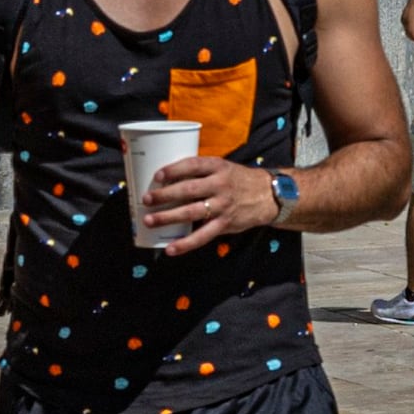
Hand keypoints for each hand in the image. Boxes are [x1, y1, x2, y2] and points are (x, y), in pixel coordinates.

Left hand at [138, 154, 273, 254]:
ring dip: (168, 217)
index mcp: (218, 167)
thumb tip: (170, 178)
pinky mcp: (224, 224)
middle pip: (188, 190)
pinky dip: (185, 244)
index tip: (157, 176)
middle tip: (146, 199)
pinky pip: (202, 236)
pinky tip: (170, 248)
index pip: (193, 165)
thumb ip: (202, 172)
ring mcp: (222, 206)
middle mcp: (220, 185)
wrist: (268, 195)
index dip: (173, 170)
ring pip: (191, 213)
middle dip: (164, 195)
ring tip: (150, 221)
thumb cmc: (238, 180)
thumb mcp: (223, 167)